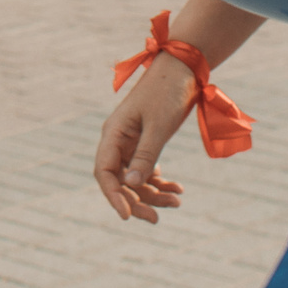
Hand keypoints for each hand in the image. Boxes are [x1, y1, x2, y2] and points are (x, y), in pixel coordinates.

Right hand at [94, 54, 195, 222]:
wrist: (183, 69)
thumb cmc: (167, 93)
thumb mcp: (158, 126)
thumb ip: (145, 156)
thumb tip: (132, 186)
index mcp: (113, 134)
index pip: (104, 173)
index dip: (113, 196)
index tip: (127, 216)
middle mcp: (118, 141)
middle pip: (120, 181)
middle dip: (137, 201)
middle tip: (157, 219)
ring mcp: (132, 143)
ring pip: (136, 178)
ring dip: (153, 193)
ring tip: (177, 201)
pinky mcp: (146, 142)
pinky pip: (148, 170)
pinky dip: (161, 182)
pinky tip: (178, 189)